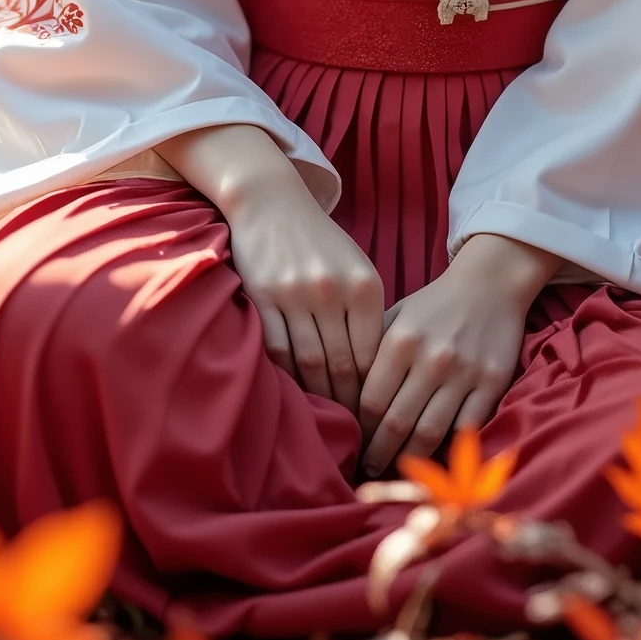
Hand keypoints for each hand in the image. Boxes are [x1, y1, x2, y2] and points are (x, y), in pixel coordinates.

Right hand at [158, 123, 383, 411]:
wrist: (273, 203)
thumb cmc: (321, 243)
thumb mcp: (357, 269)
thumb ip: (367, 314)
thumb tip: (376, 370)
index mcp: (365, 286)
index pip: (373, 354)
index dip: (373, 392)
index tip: (374, 419)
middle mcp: (333, 292)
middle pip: (343, 365)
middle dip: (348, 405)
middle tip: (353, 436)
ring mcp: (297, 295)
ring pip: (310, 362)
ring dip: (318, 398)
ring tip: (324, 422)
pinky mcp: (264, 298)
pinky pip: (277, 349)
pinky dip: (287, 376)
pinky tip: (293, 394)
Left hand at [358, 233, 559, 475]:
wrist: (490, 282)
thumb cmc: (435, 304)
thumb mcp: (397, 316)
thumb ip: (373, 352)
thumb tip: (345, 396)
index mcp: (401, 341)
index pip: (371, 401)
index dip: (360, 430)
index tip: (353, 444)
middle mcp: (431, 358)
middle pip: (396, 423)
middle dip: (378, 454)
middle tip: (367, 471)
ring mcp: (463, 373)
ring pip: (429, 433)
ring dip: (408, 460)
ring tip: (394, 473)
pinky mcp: (492, 383)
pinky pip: (466, 429)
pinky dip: (449, 450)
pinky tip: (435, 461)